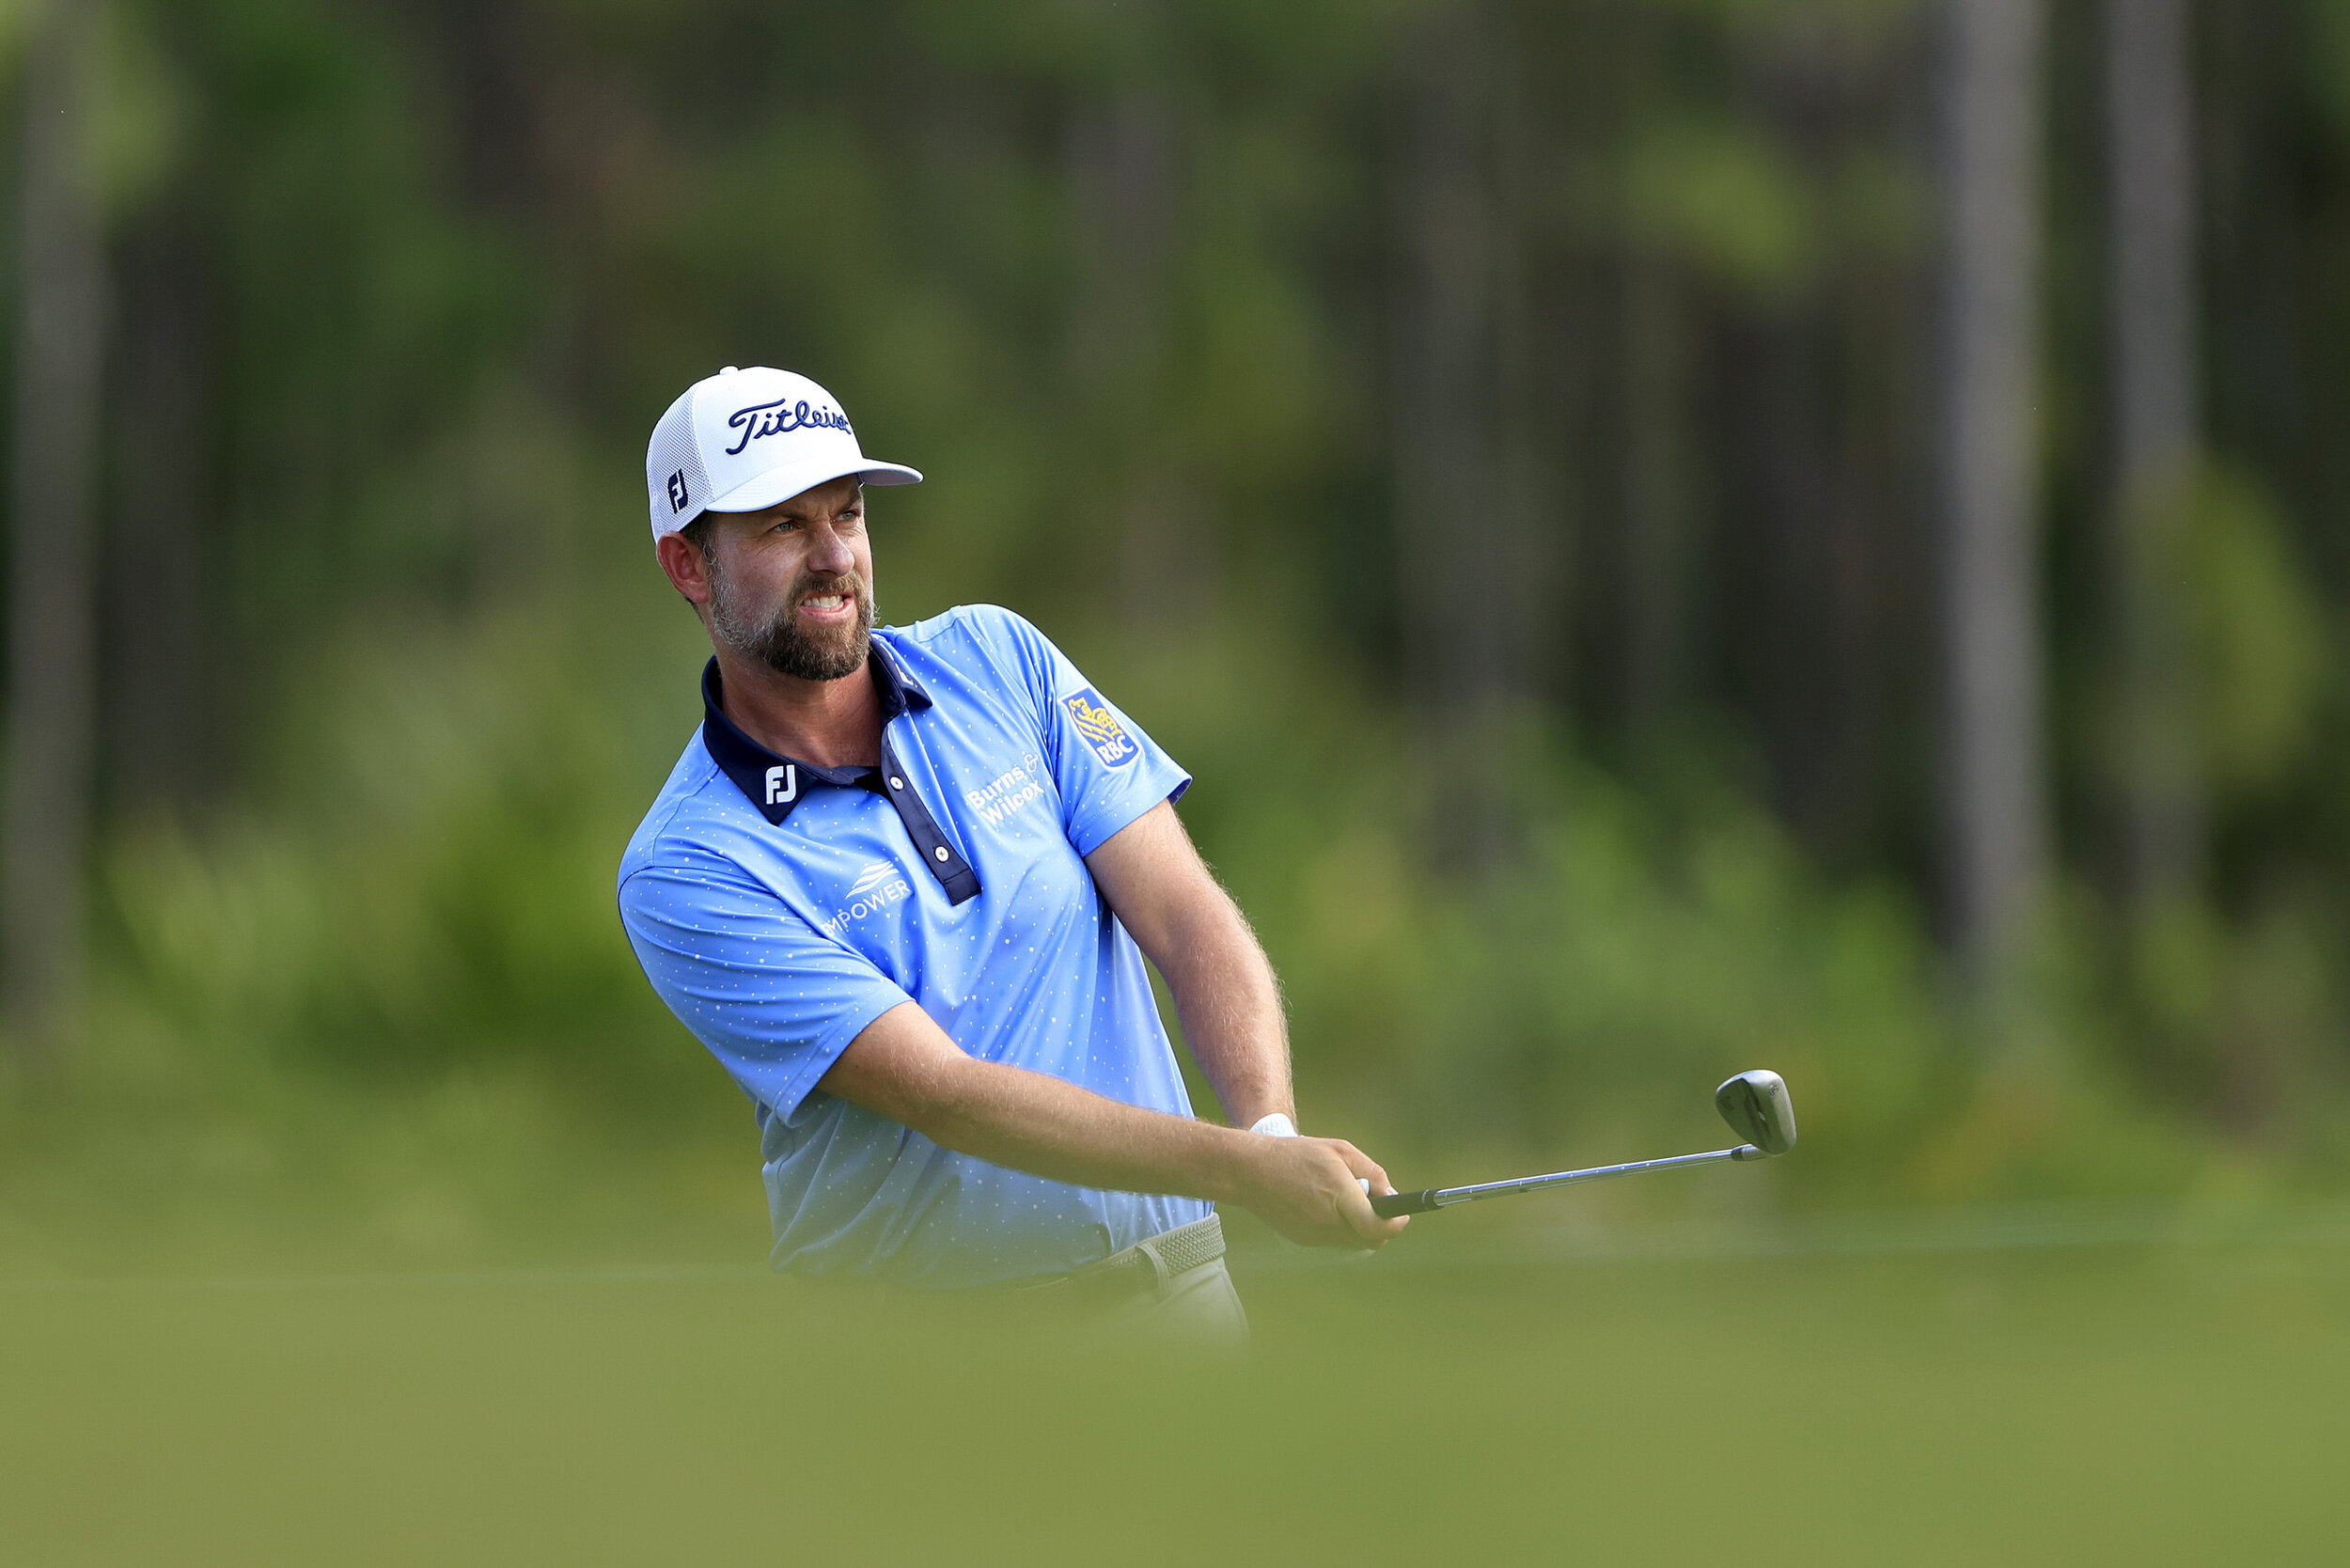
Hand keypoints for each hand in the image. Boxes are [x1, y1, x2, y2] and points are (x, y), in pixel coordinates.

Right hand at [1233, 1133, 1409, 1248]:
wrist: (1251, 1172)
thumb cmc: (1296, 1155)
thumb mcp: (1340, 1150)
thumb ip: (1372, 1172)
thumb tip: (1390, 1195)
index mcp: (1339, 1194)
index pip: (1378, 1227)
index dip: (1396, 1223)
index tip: (1402, 1214)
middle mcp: (1328, 1220)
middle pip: (1371, 1240)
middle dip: (1382, 1226)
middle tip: (1378, 1205)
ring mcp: (1315, 1235)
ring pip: (1353, 1243)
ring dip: (1361, 1228)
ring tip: (1349, 1202)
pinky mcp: (1304, 1241)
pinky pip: (1334, 1241)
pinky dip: (1341, 1229)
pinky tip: (1329, 1207)